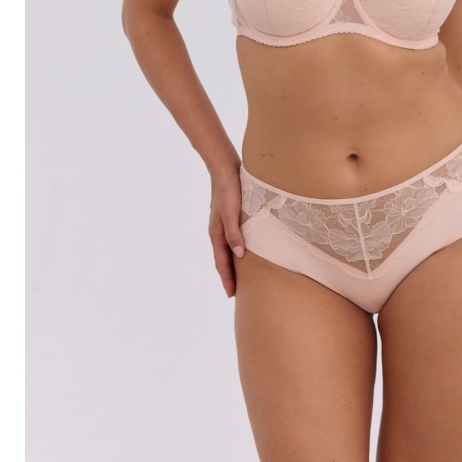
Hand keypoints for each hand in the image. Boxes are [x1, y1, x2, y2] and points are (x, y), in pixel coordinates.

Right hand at [208, 166, 246, 298]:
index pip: (222, 262)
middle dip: (228, 275)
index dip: (227, 278)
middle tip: (236, 292)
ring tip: (241, 275)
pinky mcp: (229, 215)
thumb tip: (238, 256)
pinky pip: (232, 238)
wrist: (224, 166)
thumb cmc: (229, 188)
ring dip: (232, 263)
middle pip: (223, 258)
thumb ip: (234, 233)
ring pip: (227, 249)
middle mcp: (218, 230)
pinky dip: (236, 249)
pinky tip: (244, 248)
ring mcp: (223, 223)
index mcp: (216, 233)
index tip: (231, 295)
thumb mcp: (231, 212)